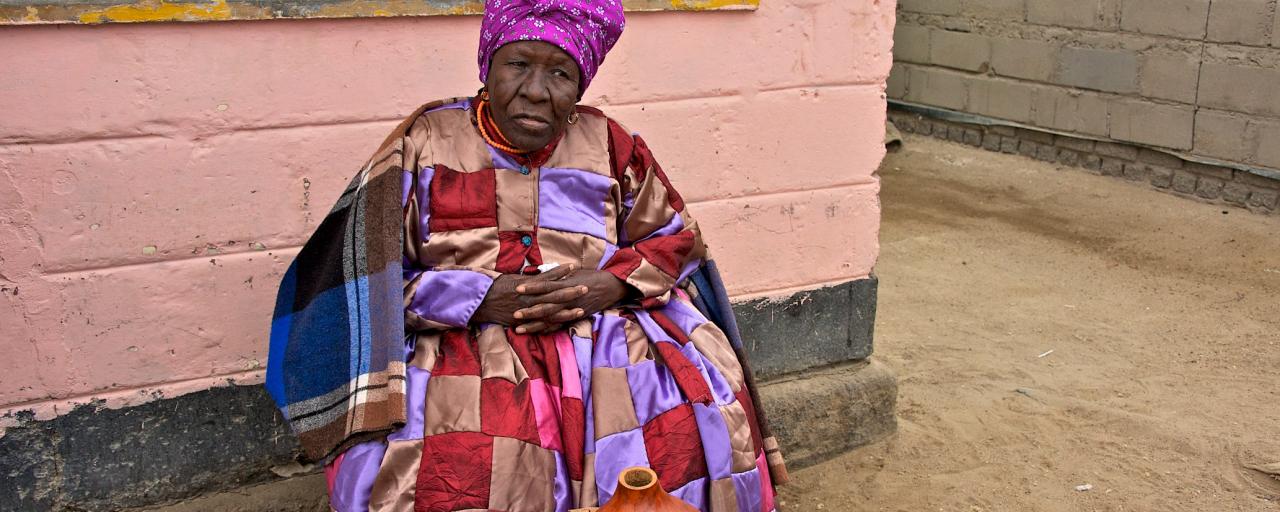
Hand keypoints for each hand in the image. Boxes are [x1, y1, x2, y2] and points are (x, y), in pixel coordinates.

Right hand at [473, 264, 587, 332]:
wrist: (478, 302)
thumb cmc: (494, 287)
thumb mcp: (510, 278)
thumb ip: (527, 278)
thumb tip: (540, 273)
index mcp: (525, 285)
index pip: (547, 277)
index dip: (561, 273)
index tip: (573, 267)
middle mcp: (528, 298)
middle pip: (553, 295)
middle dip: (570, 292)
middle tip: (585, 288)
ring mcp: (526, 312)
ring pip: (550, 312)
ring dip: (566, 311)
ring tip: (581, 309)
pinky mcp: (522, 322)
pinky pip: (540, 325)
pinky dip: (552, 325)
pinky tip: (564, 324)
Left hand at [517, 268, 627, 322]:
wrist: (610, 286)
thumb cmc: (591, 276)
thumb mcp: (574, 272)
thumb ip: (557, 275)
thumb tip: (539, 273)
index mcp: (566, 285)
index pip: (545, 285)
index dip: (531, 287)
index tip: (517, 288)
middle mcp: (567, 299)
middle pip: (545, 306)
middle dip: (529, 311)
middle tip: (514, 314)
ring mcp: (571, 310)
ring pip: (550, 320)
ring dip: (534, 325)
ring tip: (519, 329)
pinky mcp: (575, 317)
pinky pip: (559, 326)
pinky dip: (548, 330)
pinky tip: (535, 333)